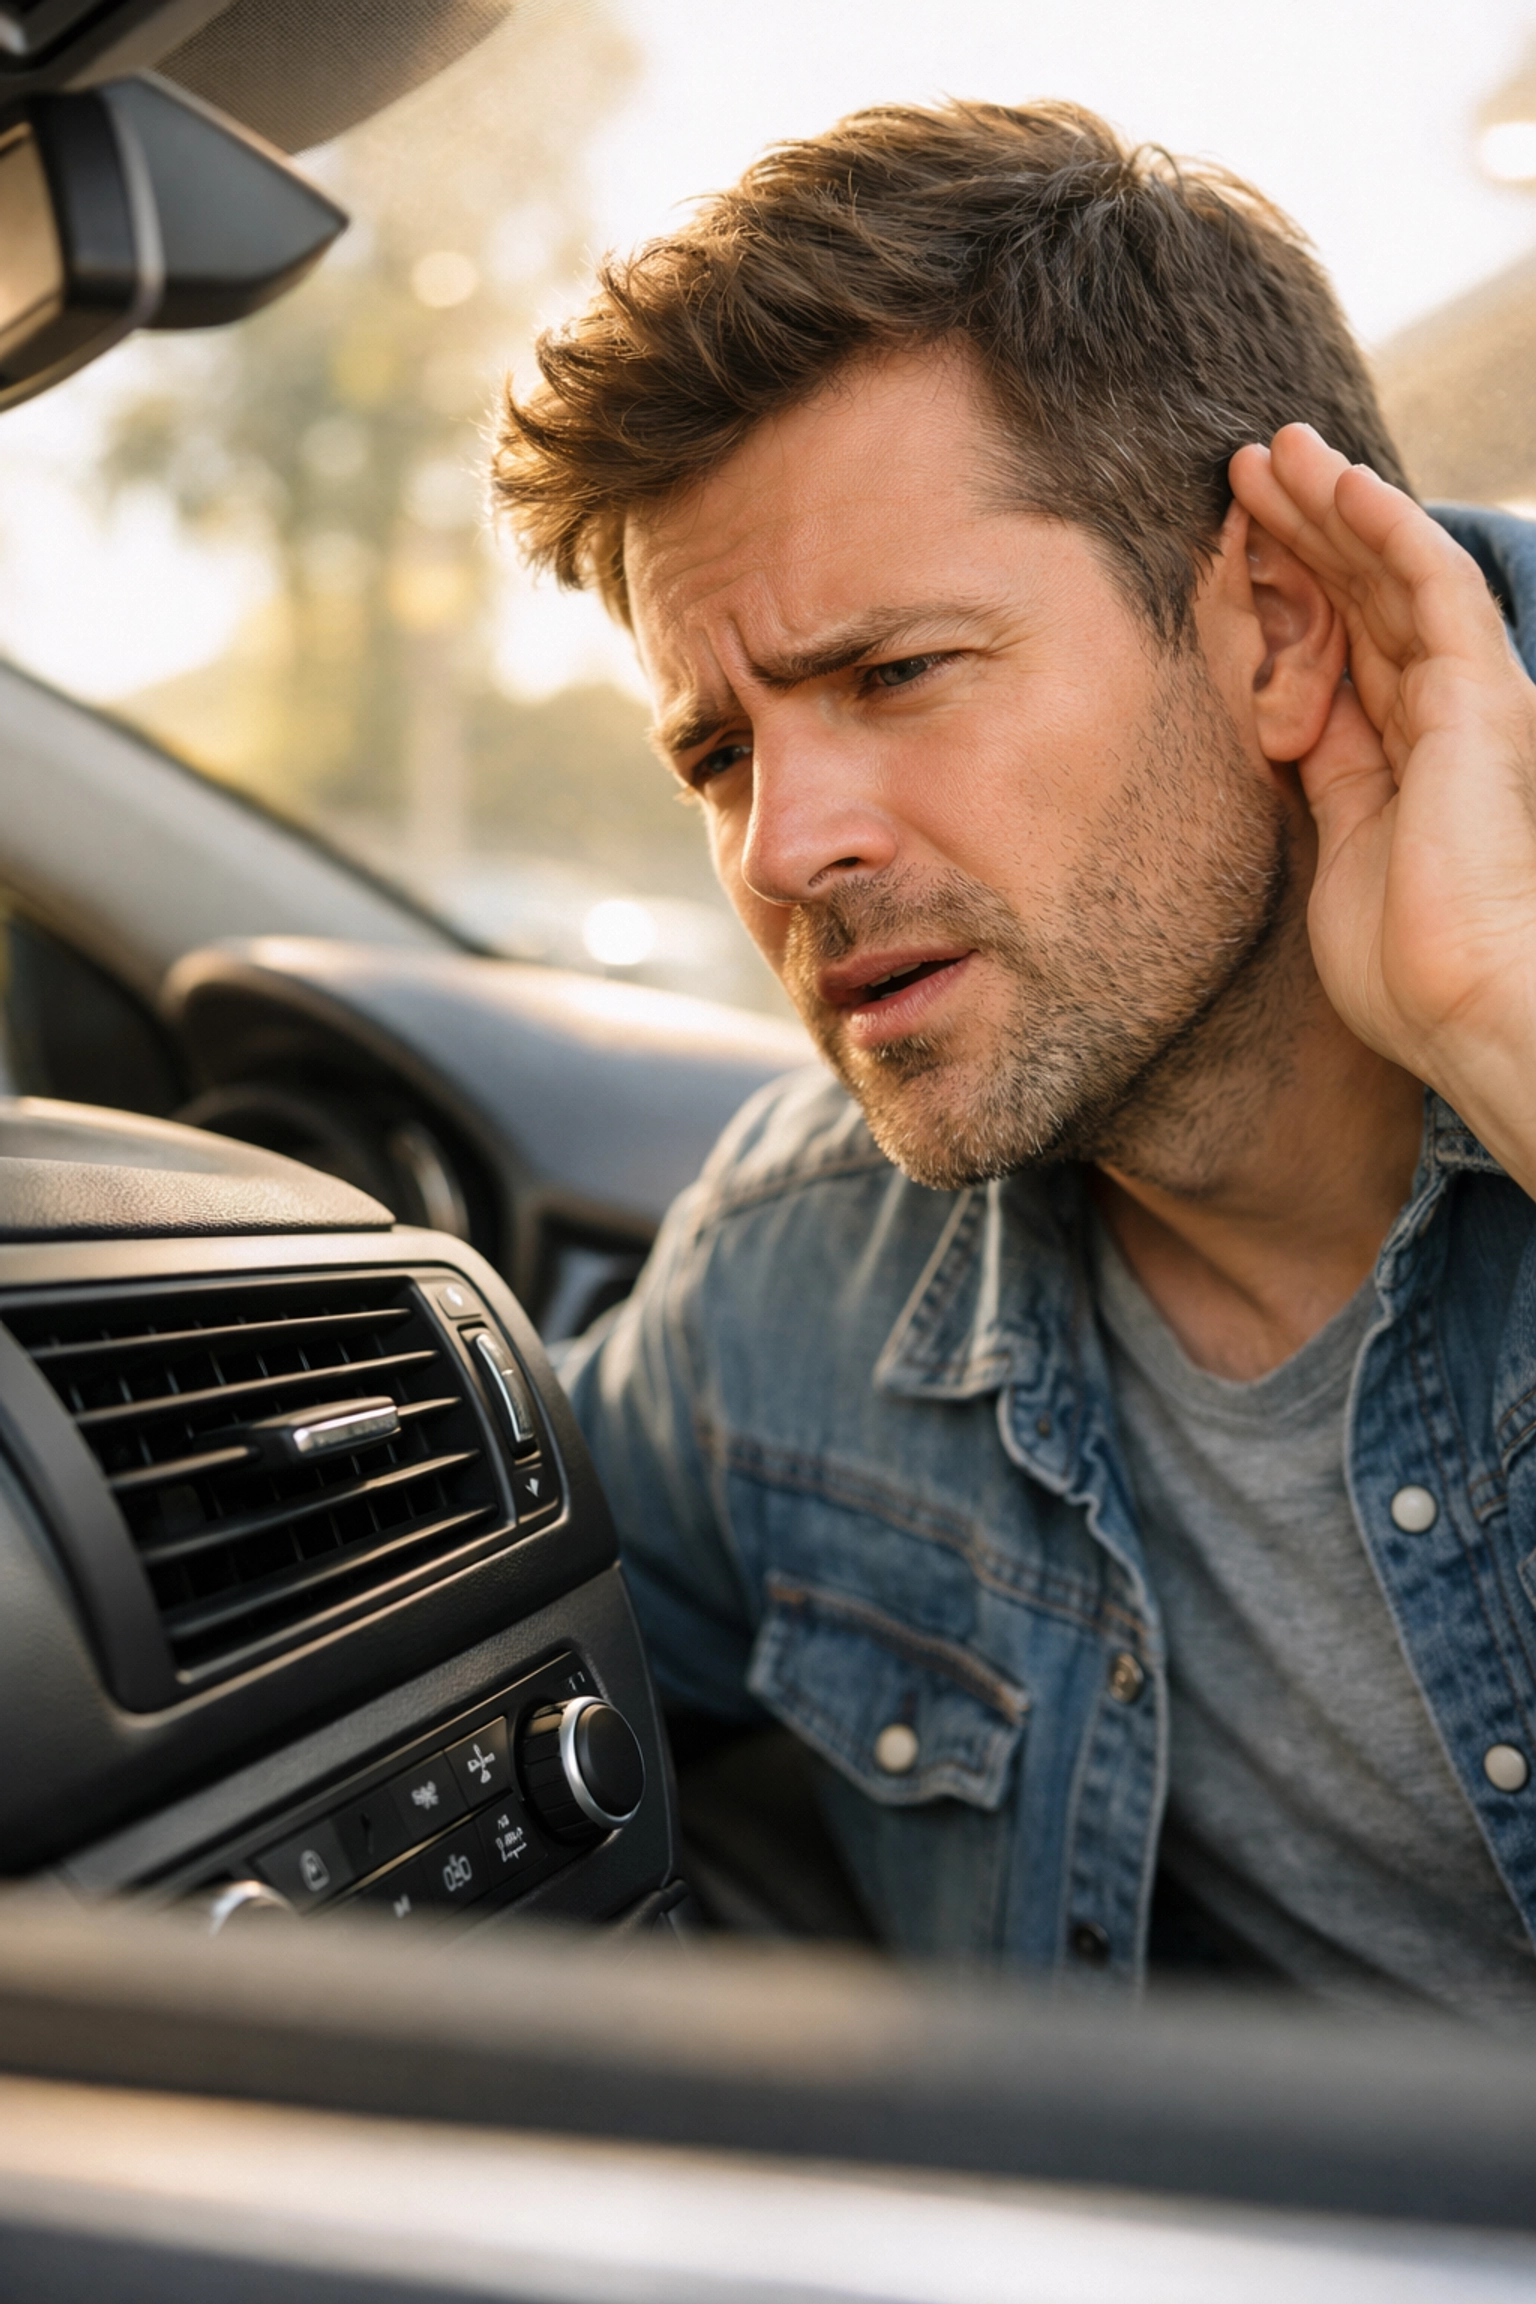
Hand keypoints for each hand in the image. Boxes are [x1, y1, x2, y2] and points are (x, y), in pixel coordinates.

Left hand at [1229, 423, 1535, 1195]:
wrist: (1470, 1007)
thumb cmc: (1405, 968)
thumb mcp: (1337, 855)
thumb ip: (1323, 781)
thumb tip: (1286, 726)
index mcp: (1406, 761)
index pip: (1343, 650)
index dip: (1293, 592)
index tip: (1235, 545)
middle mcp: (1444, 718)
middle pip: (1364, 600)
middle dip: (1304, 531)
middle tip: (1244, 469)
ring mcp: (1466, 700)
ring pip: (1391, 575)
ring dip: (1330, 506)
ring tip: (1270, 451)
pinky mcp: (1476, 696)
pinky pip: (1428, 587)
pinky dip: (1383, 527)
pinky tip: (1336, 481)